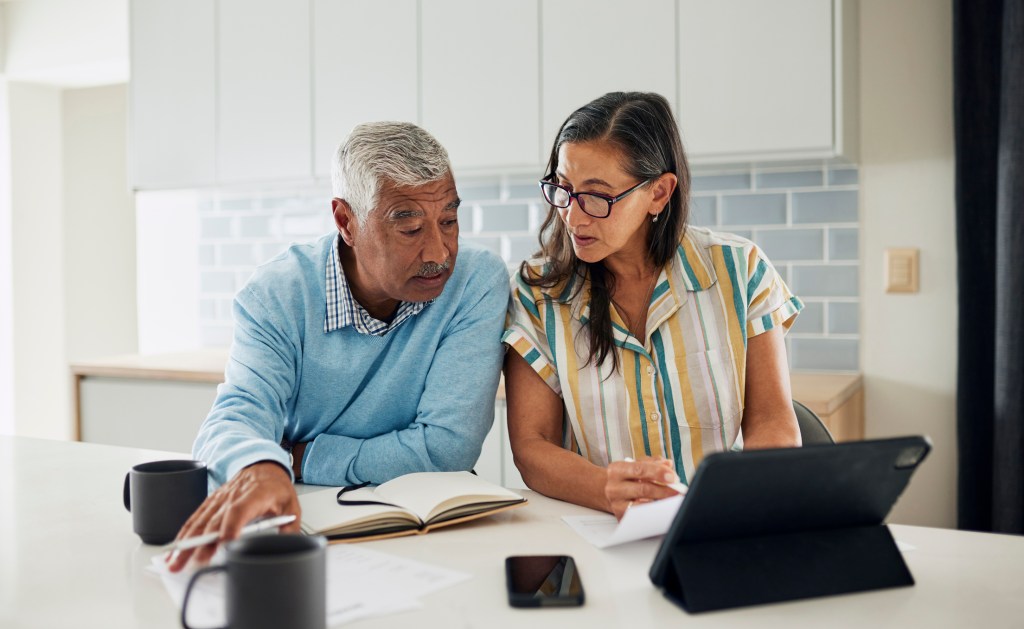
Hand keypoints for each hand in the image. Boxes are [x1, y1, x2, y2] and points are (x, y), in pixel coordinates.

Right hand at [166, 461, 300, 571]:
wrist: (263, 466)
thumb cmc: (276, 487)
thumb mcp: (290, 505)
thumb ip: (290, 529)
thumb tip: (289, 548)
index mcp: (256, 494)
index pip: (240, 509)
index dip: (231, 526)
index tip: (225, 543)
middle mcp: (234, 495)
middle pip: (215, 520)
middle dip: (203, 543)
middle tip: (196, 562)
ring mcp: (220, 498)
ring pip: (200, 521)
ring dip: (187, 542)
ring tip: (175, 561)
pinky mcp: (211, 502)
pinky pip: (195, 518)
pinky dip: (184, 534)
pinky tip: (175, 548)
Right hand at [605, 456, 679, 519]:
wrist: (606, 490)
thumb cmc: (625, 477)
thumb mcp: (634, 464)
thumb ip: (652, 462)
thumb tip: (668, 464)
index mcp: (617, 470)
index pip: (639, 469)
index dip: (658, 473)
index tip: (673, 477)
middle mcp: (614, 487)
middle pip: (643, 488)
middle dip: (664, 490)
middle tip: (679, 491)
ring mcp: (616, 503)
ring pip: (643, 505)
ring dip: (661, 503)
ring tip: (673, 500)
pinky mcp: (621, 516)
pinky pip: (641, 516)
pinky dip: (653, 512)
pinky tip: (662, 509)